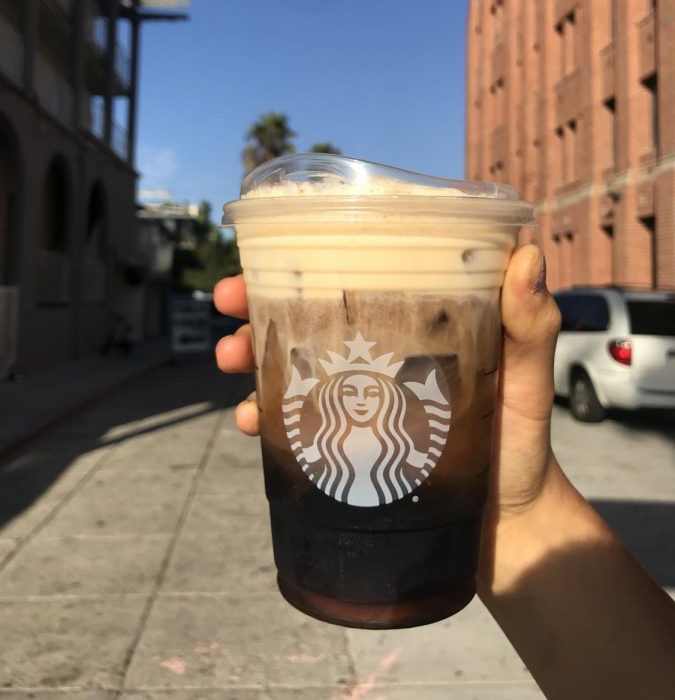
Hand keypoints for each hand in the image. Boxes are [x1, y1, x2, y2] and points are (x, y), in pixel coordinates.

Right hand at [213, 245, 561, 592]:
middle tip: (228, 302)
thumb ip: (531, 325)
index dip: (311, 257)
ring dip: (249, 354)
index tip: (271, 249)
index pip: (357, 276)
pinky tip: (252, 420)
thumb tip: (530, 253)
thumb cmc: (522, 443)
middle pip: (308, 314)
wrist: (506, 528)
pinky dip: (265, 414)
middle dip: (258, 301)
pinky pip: (293, 421)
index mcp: (415, 324)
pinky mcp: (344, 442)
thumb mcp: (528, 379)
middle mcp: (378, 354)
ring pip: (289, 363)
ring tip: (230, 359)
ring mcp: (356, 399)